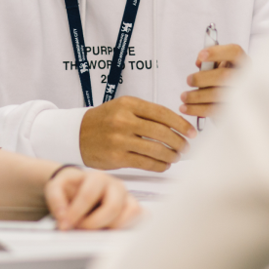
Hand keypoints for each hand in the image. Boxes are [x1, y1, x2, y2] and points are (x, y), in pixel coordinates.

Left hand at [45, 167, 142, 229]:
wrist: (79, 187)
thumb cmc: (70, 188)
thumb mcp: (56, 187)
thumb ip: (56, 200)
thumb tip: (64, 219)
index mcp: (97, 177)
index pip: (89, 195)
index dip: (76, 212)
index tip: (66, 226)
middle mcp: (115, 185)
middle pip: (113, 207)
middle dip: (95, 223)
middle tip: (82, 229)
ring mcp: (127, 197)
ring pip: (131, 212)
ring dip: (113, 226)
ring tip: (97, 230)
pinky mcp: (133, 208)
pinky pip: (141, 217)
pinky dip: (131, 225)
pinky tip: (115, 231)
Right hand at [80, 95, 195, 171]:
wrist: (76, 134)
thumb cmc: (103, 121)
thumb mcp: (122, 107)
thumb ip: (146, 113)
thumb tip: (176, 125)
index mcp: (128, 103)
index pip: (162, 113)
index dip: (181, 124)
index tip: (191, 132)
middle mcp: (124, 120)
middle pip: (162, 132)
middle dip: (179, 142)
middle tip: (186, 147)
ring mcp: (119, 139)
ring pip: (156, 149)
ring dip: (171, 155)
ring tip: (176, 157)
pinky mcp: (117, 157)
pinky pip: (146, 163)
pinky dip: (160, 165)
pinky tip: (164, 164)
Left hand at [180, 43, 247, 117]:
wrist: (234, 100)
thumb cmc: (223, 78)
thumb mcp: (219, 65)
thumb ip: (210, 61)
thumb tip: (200, 63)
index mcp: (242, 62)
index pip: (234, 52)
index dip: (217, 53)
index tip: (200, 56)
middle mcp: (245, 77)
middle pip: (224, 75)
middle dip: (202, 78)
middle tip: (189, 80)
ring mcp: (241, 95)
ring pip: (217, 95)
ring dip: (196, 96)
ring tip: (183, 96)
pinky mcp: (233, 111)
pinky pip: (213, 110)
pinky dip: (196, 109)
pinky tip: (185, 108)